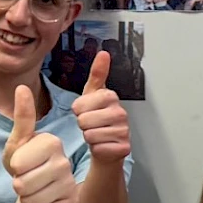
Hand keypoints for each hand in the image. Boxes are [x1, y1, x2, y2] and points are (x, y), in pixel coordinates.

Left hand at [2, 85, 76, 202]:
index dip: (13, 167)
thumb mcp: (18, 140)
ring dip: (26, 199)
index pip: (19, 164)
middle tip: (25, 179)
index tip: (21, 163)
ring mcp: (70, 183)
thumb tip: (22, 87)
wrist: (39, 187)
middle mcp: (64, 162)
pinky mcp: (72, 202)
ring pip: (32, 201)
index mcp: (52, 142)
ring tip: (32, 190)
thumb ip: (22, 117)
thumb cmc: (24, 162)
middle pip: (23, 184)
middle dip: (18, 185)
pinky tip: (42, 201)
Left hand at [71, 49, 129, 165]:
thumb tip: (103, 53)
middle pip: (83, 121)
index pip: (78, 106)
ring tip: (98, 133)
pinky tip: (104, 144)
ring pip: (90, 135)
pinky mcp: (124, 147)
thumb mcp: (93, 93)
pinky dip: (98, 149)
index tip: (87, 111)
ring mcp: (124, 131)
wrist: (109, 142)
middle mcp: (120, 112)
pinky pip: (99, 148)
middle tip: (93, 124)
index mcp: (110, 96)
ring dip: (90, 137)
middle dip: (84, 125)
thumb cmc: (98, 117)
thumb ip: (97, 74)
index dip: (78, 111)